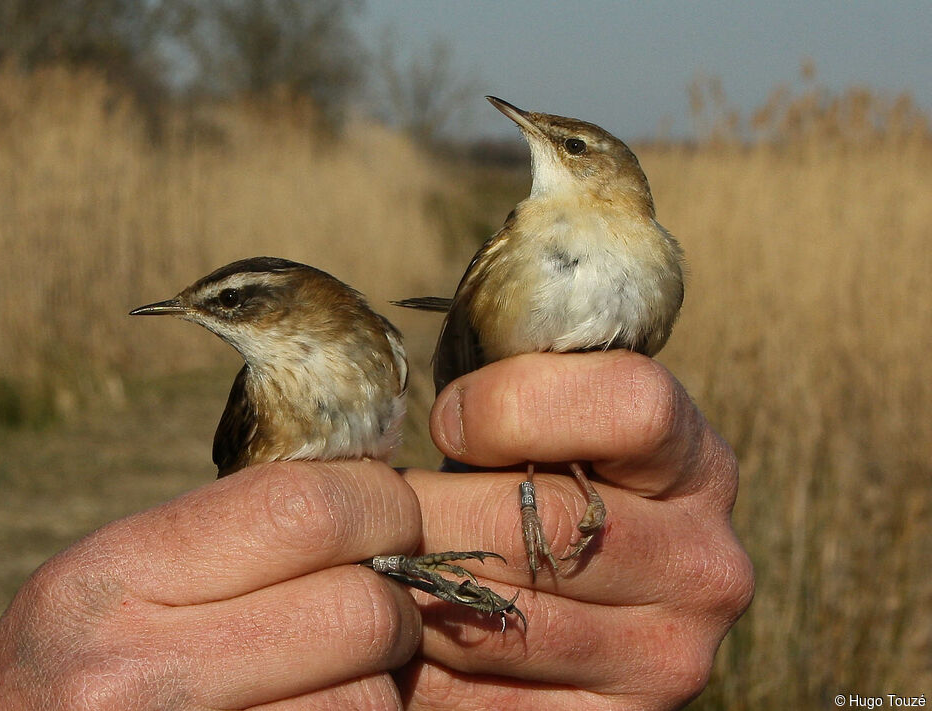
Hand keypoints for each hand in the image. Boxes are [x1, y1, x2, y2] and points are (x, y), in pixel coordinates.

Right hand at [0, 460, 422, 709]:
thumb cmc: (73, 669)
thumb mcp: (115, 580)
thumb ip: (229, 536)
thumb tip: (370, 497)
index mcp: (114, 577)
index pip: (302, 508)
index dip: (380, 506)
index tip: (389, 518)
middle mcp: (133, 669)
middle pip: (359, 609)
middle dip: (394, 603)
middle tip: (376, 606)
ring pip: (368, 696)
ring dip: (376, 680)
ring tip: (330, 673)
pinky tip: (306, 710)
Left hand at [398, 351, 753, 709]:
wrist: (571, 604)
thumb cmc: (533, 486)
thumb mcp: (547, 428)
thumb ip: (514, 403)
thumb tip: (429, 411)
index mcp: (699, 466)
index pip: (632, 407)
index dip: (513, 402)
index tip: (447, 420)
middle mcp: (705, 566)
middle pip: (543, 522)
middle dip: (432, 509)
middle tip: (378, 506)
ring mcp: (669, 657)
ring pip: (504, 615)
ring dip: (418, 587)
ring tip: (386, 563)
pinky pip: (488, 694)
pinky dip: (427, 656)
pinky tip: (413, 625)